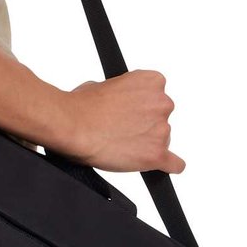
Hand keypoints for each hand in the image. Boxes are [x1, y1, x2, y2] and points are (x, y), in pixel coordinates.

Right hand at [56, 70, 184, 173]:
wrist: (72, 126)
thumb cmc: (82, 106)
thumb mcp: (105, 83)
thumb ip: (124, 93)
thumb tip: (122, 104)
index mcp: (152, 81)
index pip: (157, 93)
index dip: (141, 104)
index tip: (130, 111)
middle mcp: (162, 103)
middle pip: (161, 117)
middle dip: (144, 124)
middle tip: (122, 129)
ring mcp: (161, 130)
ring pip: (162, 140)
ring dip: (146, 142)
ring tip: (121, 144)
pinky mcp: (157, 154)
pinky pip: (175, 164)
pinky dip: (169, 165)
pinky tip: (162, 165)